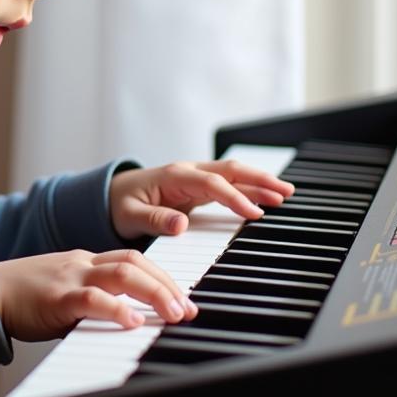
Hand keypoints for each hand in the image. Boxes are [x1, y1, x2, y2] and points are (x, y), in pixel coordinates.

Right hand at [0, 248, 197, 341]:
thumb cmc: (26, 299)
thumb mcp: (66, 297)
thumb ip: (95, 306)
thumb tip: (128, 327)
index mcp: (86, 261)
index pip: (134, 259)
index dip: (164, 276)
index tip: (185, 298)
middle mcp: (82, 264)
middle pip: (135, 261)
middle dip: (167, 283)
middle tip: (188, 308)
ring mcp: (70, 277)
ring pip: (121, 273)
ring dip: (154, 292)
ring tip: (174, 313)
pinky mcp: (56, 298)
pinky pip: (92, 298)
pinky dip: (117, 309)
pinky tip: (133, 322)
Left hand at [109, 159, 294, 239]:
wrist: (111, 196)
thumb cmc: (120, 205)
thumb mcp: (130, 216)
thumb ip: (154, 220)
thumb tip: (180, 225)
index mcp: (173, 176)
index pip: (211, 184)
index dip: (234, 198)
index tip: (254, 214)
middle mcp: (187, 173)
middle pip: (229, 171)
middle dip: (258, 179)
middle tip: (285, 191)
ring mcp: (194, 178)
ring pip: (232, 175)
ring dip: (258, 182)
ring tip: (285, 193)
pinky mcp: (198, 188)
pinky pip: (227, 185)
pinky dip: (248, 190)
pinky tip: (266, 198)